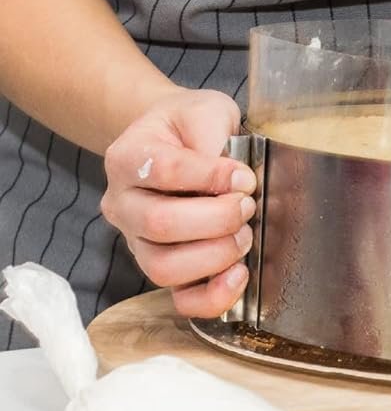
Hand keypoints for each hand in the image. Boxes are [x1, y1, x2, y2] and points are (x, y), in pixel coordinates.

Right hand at [100, 90, 255, 316]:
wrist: (177, 141)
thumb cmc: (191, 127)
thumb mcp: (203, 110)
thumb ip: (213, 130)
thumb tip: (234, 177)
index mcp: (126, 159)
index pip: (162, 171)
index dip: (211, 176)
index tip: (244, 176)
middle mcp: (122, 205)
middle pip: (160, 224)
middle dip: (218, 219)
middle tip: (248, 206)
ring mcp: (138, 241)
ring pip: (164, 267)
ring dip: (217, 255)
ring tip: (245, 235)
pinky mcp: (162, 268)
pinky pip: (180, 299)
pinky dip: (213, 296)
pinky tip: (239, 274)